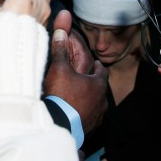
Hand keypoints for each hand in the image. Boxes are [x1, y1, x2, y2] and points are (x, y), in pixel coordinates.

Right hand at [43, 10, 108, 133]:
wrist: (59, 126)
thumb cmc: (62, 95)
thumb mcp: (59, 68)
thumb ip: (60, 49)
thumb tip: (60, 31)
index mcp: (98, 84)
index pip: (102, 71)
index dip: (97, 66)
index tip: (94, 63)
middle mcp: (102, 101)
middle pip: (99, 88)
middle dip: (93, 83)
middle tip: (84, 79)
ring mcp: (97, 117)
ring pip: (96, 104)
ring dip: (89, 99)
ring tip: (79, 96)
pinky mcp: (90, 129)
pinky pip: (89, 118)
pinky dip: (84, 113)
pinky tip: (74, 112)